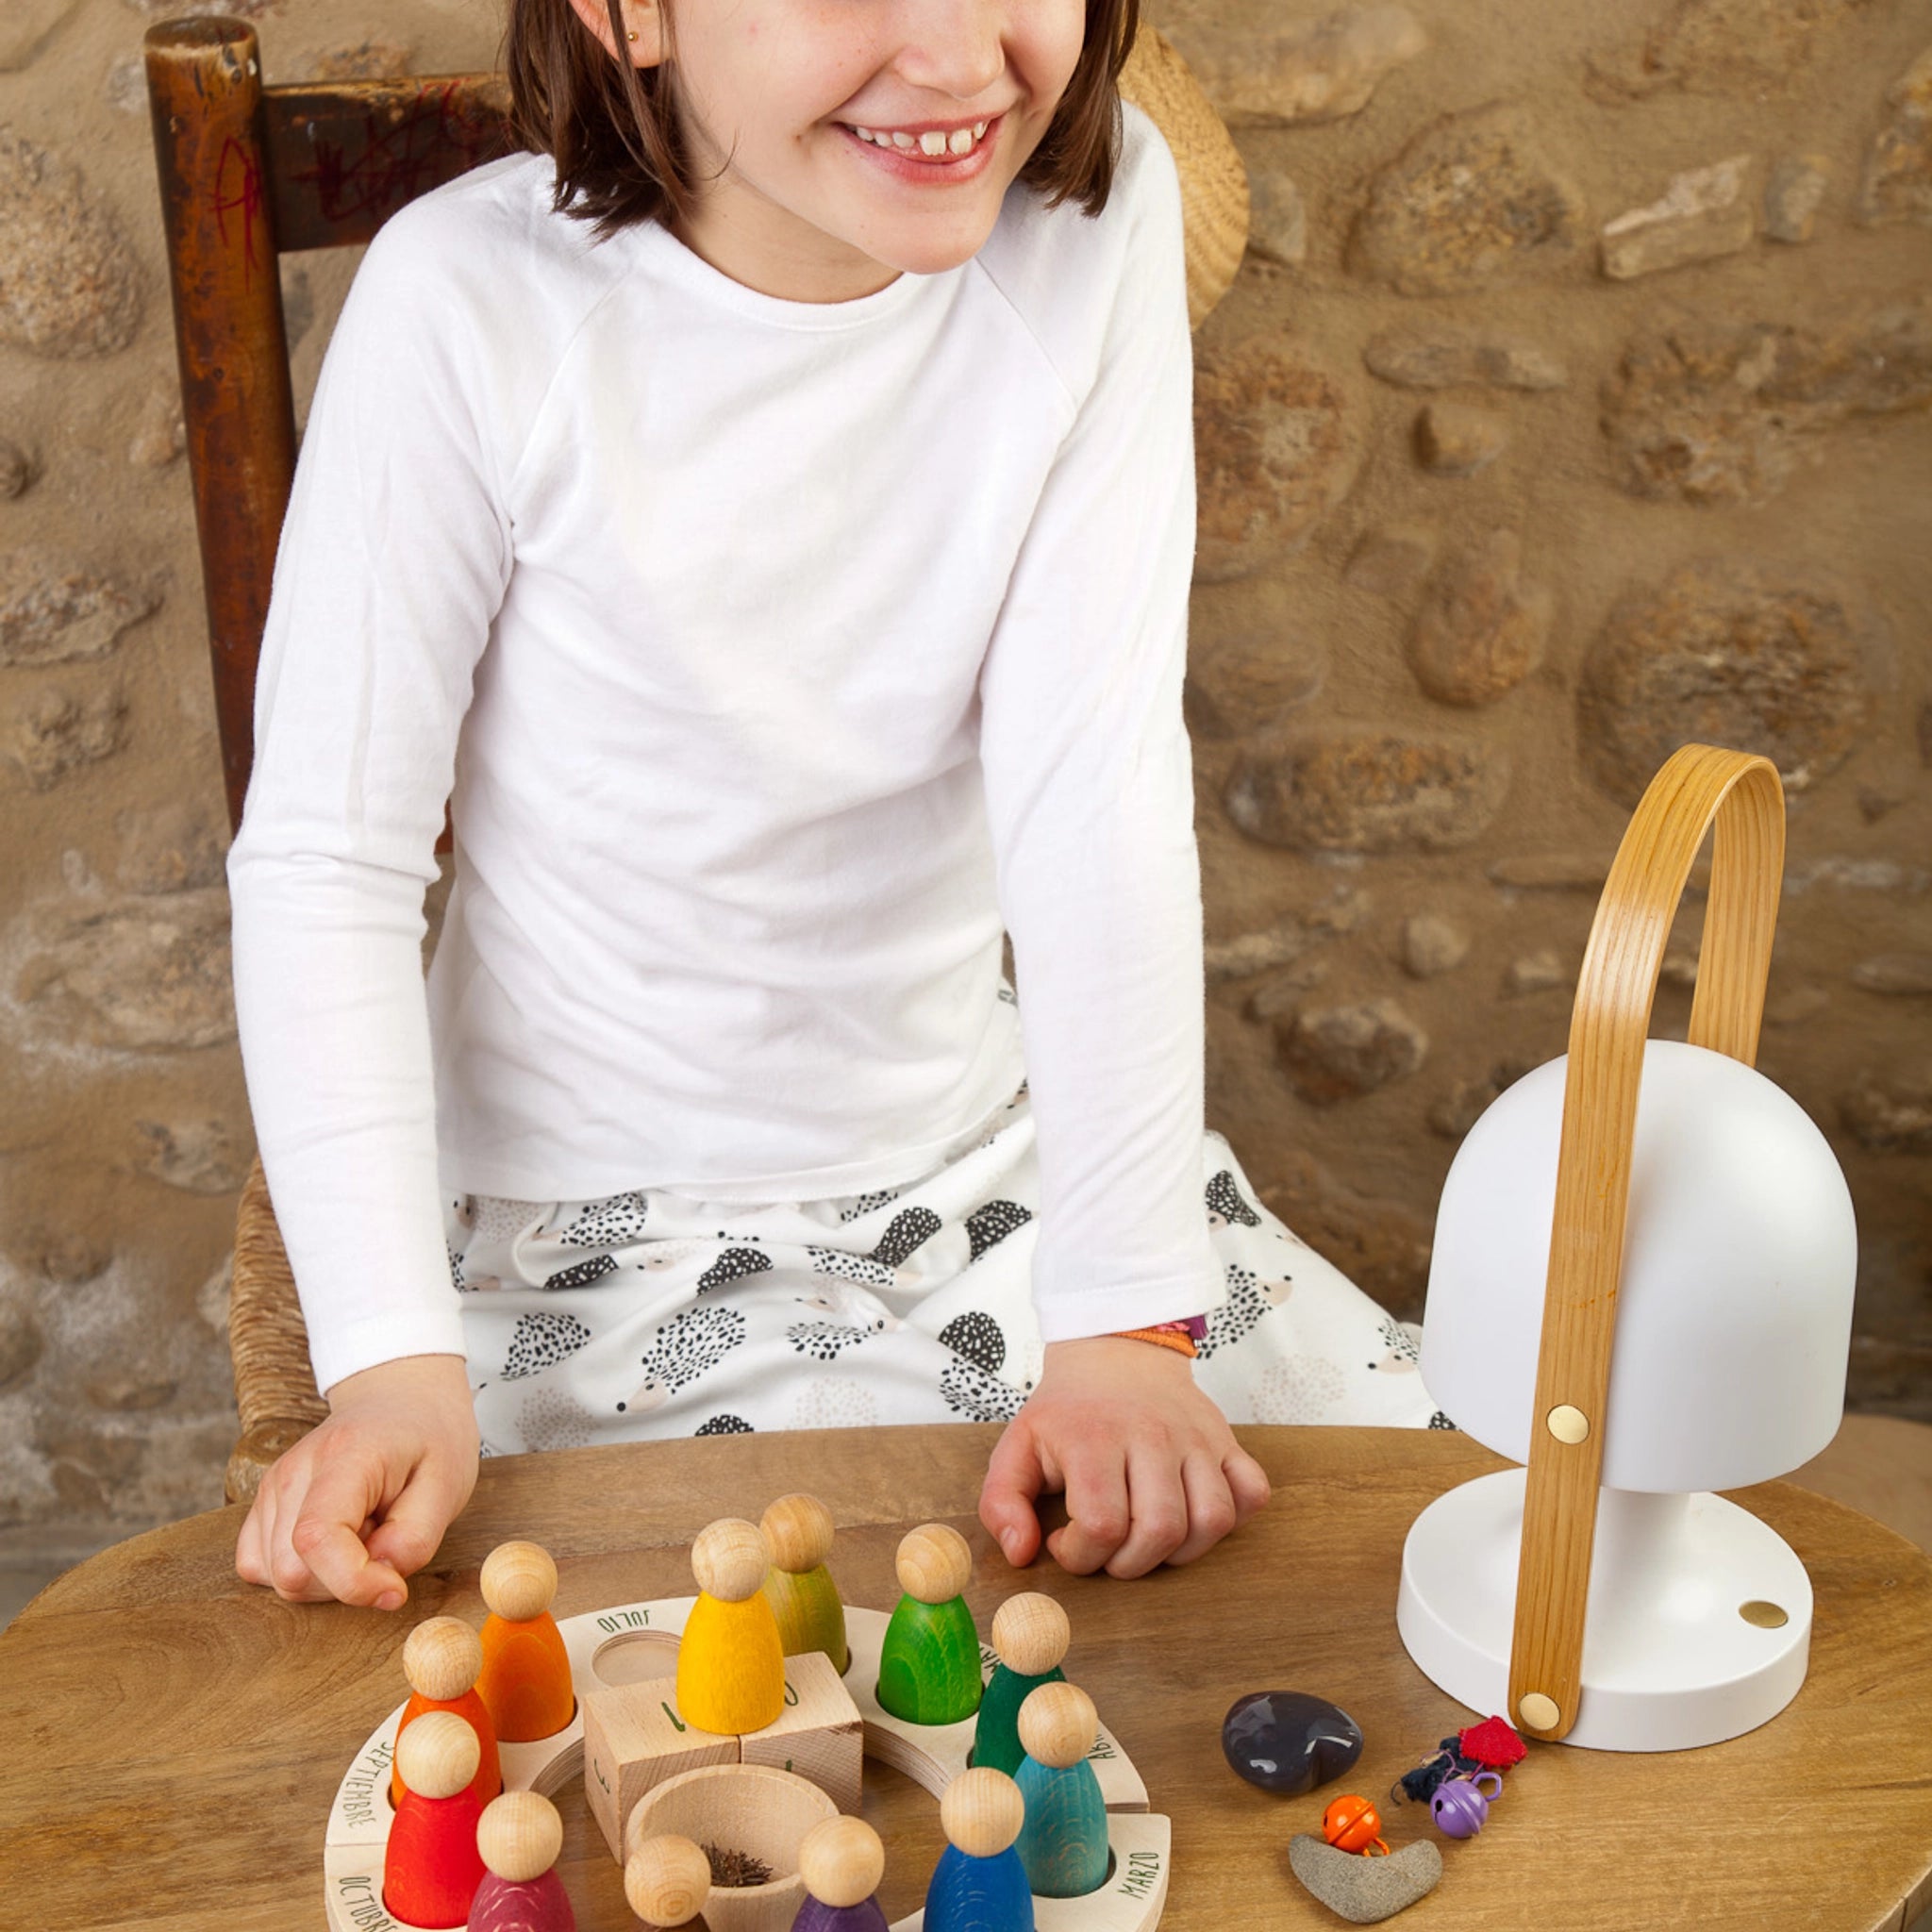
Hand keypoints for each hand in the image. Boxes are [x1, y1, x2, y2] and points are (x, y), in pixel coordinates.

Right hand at [234, 1354, 479, 1609]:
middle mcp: (293, 1471)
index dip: (352, 1582)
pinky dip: (301, 1572)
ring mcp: (269, 1488)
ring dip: (326, 1577)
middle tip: (385, 1539)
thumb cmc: (428, 1441)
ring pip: (277, 1578)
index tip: (395, 1589)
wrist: (401, 1402)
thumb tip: (378, 1579)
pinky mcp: (261, 1507)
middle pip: (292, 1572)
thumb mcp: (448, 1483)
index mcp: (344, 1456)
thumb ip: (416, 1538)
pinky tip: (336, 1541)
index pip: (316, 1537)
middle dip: (345, 1581)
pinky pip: (260, 1568)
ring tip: (364, 1531)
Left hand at [978, 1337, 1269, 1578]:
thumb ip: (1001, 1503)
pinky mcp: (1227, 1441)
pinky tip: (1192, 1515)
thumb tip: (1023, 1554)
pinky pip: (1252, 1493)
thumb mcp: (1017, 1446)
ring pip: (1212, 1520)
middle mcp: (1152, 1435)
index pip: (1102, 1524)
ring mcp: (1196, 1438)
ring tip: (1148, 1538)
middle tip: (1108, 1548)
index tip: (1067, 1541)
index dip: (1081, 1554)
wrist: (1115, 1351)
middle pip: (1160, 1530)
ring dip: (1181, 1551)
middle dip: (1129, 1563)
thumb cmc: (1068, 1409)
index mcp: (1095, 1437)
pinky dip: (1232, 1517)